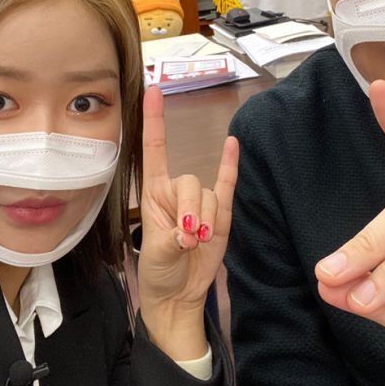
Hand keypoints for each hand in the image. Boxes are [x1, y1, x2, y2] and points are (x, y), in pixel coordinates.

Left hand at [137, 86, 238, 359]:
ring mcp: (200, 202)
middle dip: (191, 212)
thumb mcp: (157, 255)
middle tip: (186, 241)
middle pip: (190, 182)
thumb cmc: (159, 272)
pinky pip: (228, 185)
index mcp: (154, 193)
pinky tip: (233, 145)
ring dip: (206, 221)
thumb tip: (192, 231)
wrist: (179, 295)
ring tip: (197, 245)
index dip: (153, 121)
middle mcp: (177, 191)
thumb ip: (173, 238)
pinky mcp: (221, 213)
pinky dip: (231, 166)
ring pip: (210, 195)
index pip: (154, 150)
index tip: (151, 90)